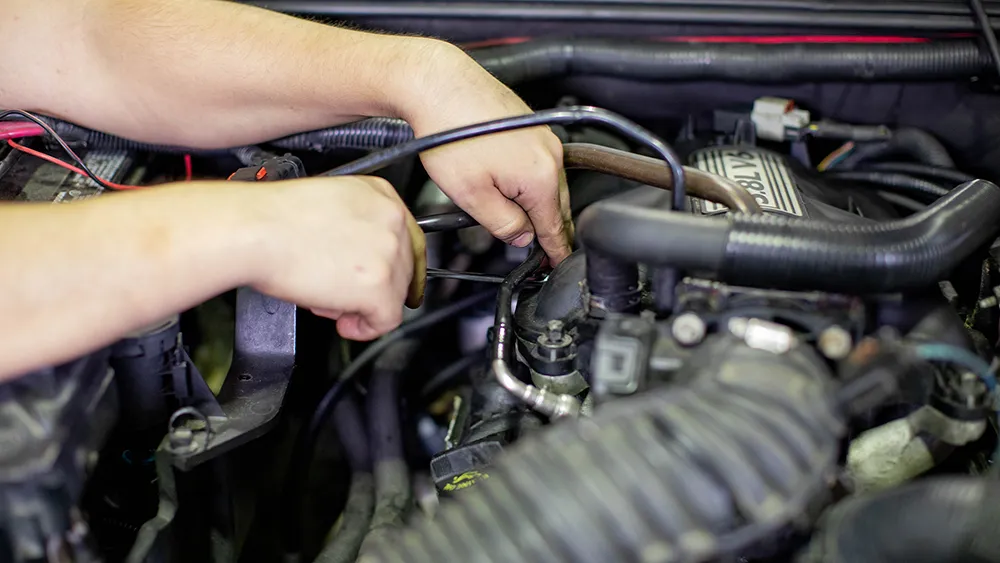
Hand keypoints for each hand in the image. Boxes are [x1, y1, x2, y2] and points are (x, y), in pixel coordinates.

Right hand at [249, 176, 425, 340]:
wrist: (255, 231)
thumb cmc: (274, 218)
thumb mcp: (330, 203)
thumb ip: (356, 224)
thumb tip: (359, 255)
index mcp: (381, 195)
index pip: (408, 238)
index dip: (396, 266)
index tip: (391, 282)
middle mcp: (392, 221)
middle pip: (404, 269)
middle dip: (375, 288)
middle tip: (345, 295)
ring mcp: (389, 254)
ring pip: (395, 296)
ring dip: (364, 307)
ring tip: (331, 303)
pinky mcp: (379, 287)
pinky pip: (385, 320)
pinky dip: (365, 329)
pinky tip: (346, 324)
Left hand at [402, 43, 572, 263]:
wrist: (438, 84)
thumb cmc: (450, 133)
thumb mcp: (472, 196)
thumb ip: (504, 224)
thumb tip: (522, 237)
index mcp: (540, 177)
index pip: (556, 227)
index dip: (556, 251)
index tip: (559, 264)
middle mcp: (550, 154)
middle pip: (557, 205)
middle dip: (551, 229)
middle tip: (544, 251)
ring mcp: (544, 137)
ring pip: (548, 183)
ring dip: (539, 203)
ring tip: (521, 219)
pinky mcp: (532, 125)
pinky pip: (540, 163)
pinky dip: (531, 179)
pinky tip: (510, 184)